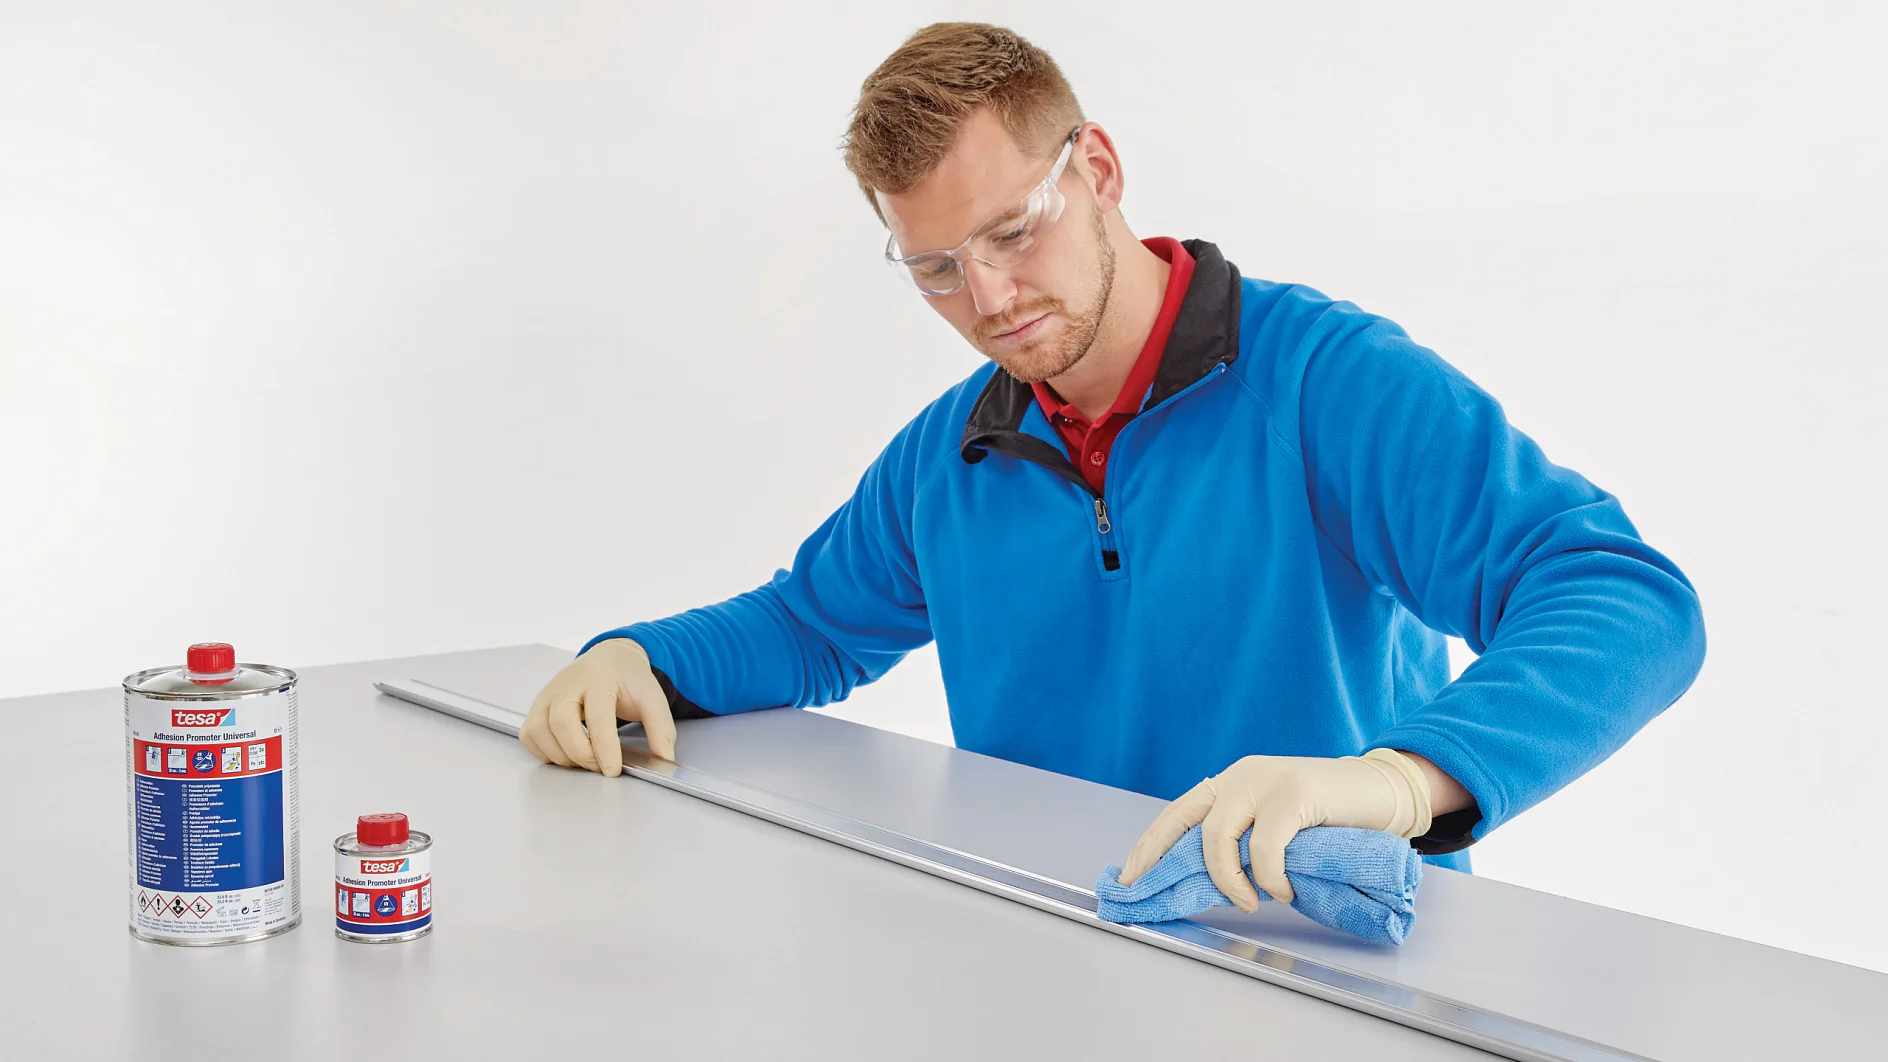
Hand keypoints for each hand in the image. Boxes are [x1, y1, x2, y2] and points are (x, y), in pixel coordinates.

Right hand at [519, 638, 676, 776]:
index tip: (612, 769)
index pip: (597, 715)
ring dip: (561, 755)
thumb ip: (661, 730)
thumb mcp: (653, 699)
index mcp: (600, 678)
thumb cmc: (628, 680)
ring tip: (585, 760)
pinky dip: (544, 751)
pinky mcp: (537, 705)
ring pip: (539, 729)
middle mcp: (568, 683)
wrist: (609, 659)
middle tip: (599, 766)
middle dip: (579, 752)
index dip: (604, 747)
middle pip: (560, 721)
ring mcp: (548, 693)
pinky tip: (566, 753)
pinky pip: (529, 734)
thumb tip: (663, 761)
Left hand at [1116, 749, 1431, 908]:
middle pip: (1189, 824)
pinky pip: (1264, 845)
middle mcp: (1242, 776)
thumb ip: (1245, 841)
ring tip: (1249, 901)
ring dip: (1229, 879)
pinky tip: (1282, 890)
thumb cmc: (1331, 818)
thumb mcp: (1278, 827)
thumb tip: (1209, 885)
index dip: (1150, 846)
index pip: (1178, 813)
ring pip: (1219, 835)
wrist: (1383, 791)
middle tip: (1176, 900)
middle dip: (1171, 865)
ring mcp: (1267, 780)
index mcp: (1232, 782)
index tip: (1130, 879)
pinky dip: (1268, 876)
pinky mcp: (1295, 792)